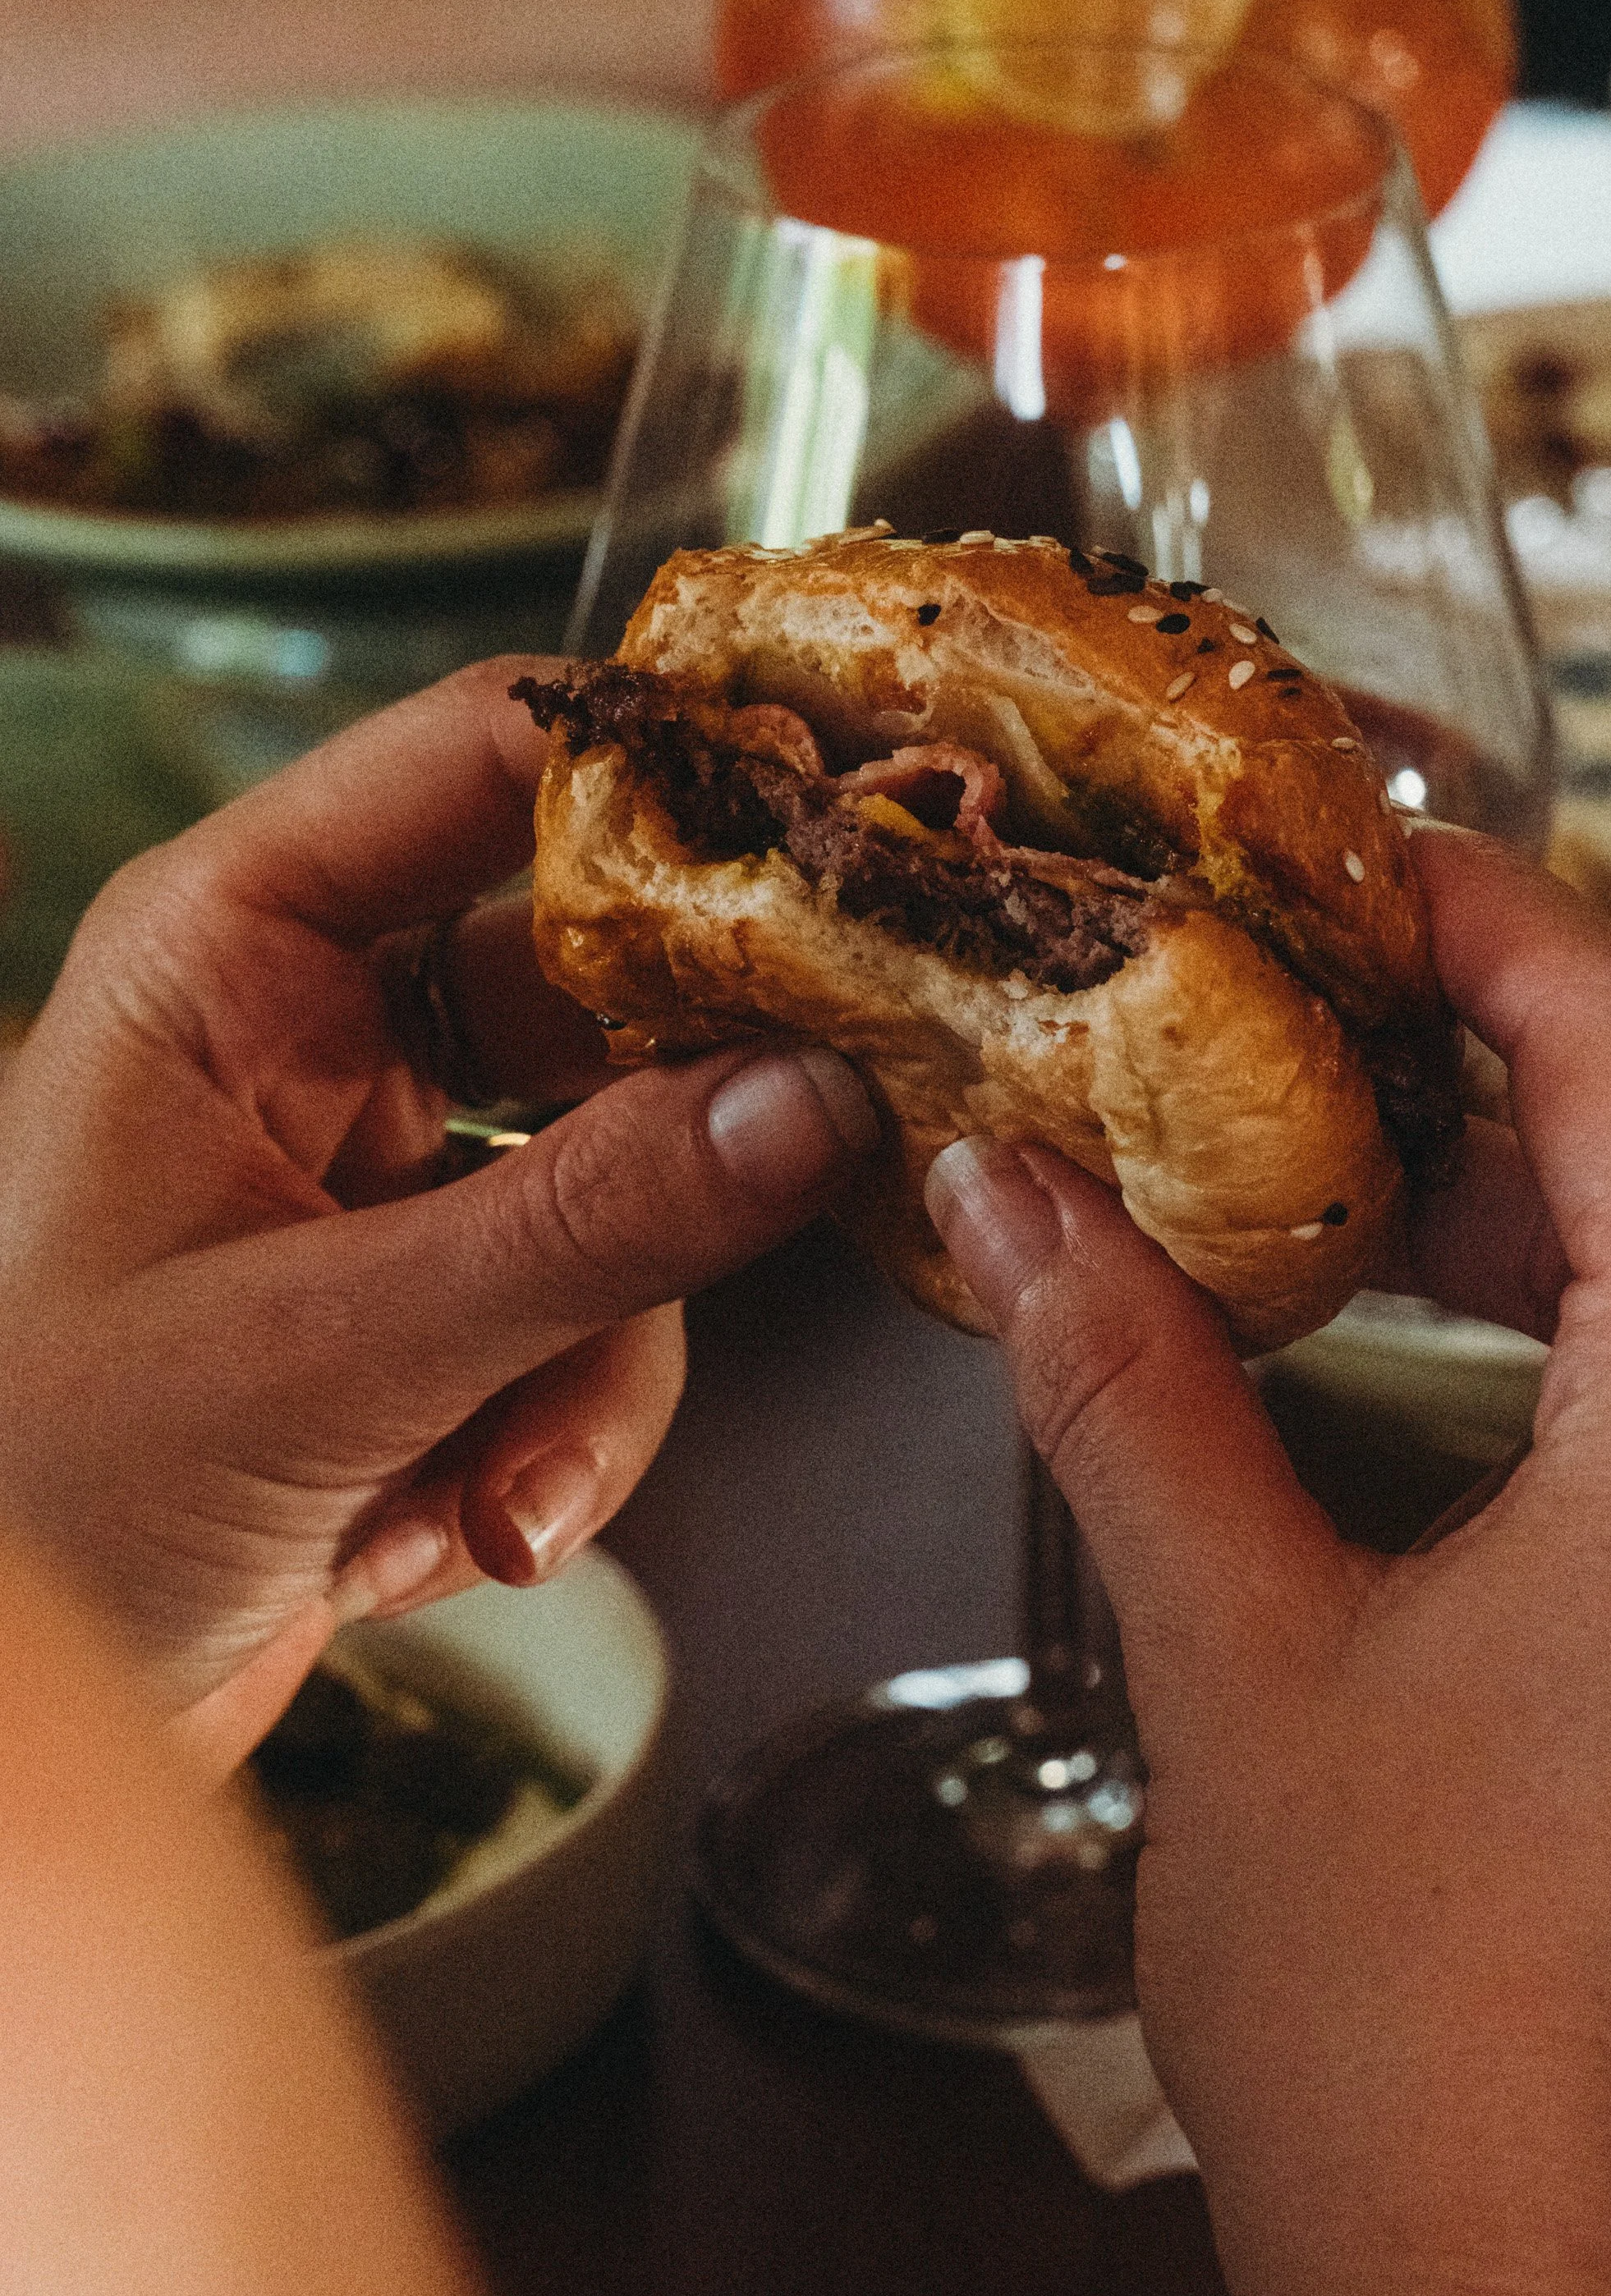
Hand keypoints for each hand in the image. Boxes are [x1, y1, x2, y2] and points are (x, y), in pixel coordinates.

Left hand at [0, 660, 874, 1763]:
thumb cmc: (34, 1499)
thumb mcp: (318, 1353)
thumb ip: (584, 1226)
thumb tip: (811, 1103)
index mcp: (231, 952)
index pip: (486, 757)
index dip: (672, 764)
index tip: (844, 816)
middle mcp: (317, 1036)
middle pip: (596, 987)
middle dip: (688, 1128)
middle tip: (813, 1155)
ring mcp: (382, 1178)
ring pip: (624, 1187)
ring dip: (592, 1364)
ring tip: (504, 1495)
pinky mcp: (427, 1310)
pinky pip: (588, 1323)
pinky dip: (551, 1445)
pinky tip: (451, 1538)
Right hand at [925, 830, 1610, 2295]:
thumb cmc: (1410, 2030)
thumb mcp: (1237, 1655)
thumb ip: (1127, 1384)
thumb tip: (1011, 1201)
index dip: (1495, 920)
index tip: (1363, 863)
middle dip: (1490, 1082)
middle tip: (1295, 1036)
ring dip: (1539, 1237)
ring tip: (1346, 1208)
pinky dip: (1594, 1379)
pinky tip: (1444, 1405)